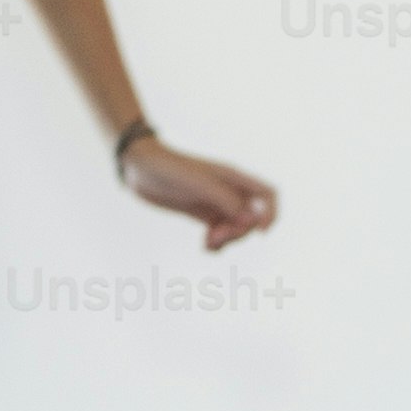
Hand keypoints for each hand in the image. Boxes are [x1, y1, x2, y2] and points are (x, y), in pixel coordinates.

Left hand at [122, 137, 278, 250]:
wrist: (139, 166)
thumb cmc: (169, 169)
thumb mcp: (199, 184)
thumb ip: (226, 200)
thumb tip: (249, 219)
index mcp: (233, 178)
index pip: (268, 195)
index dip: (270, 215)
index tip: (259, 232)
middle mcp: (228, 190)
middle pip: (251, 219)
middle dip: (239, 233)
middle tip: (217, 235)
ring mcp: (215, 202)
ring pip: (235, 229)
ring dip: (227, 241)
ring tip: (207, 242)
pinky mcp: (201, 213)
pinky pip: (219, 233)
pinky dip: (216, 244)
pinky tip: (204, 245)